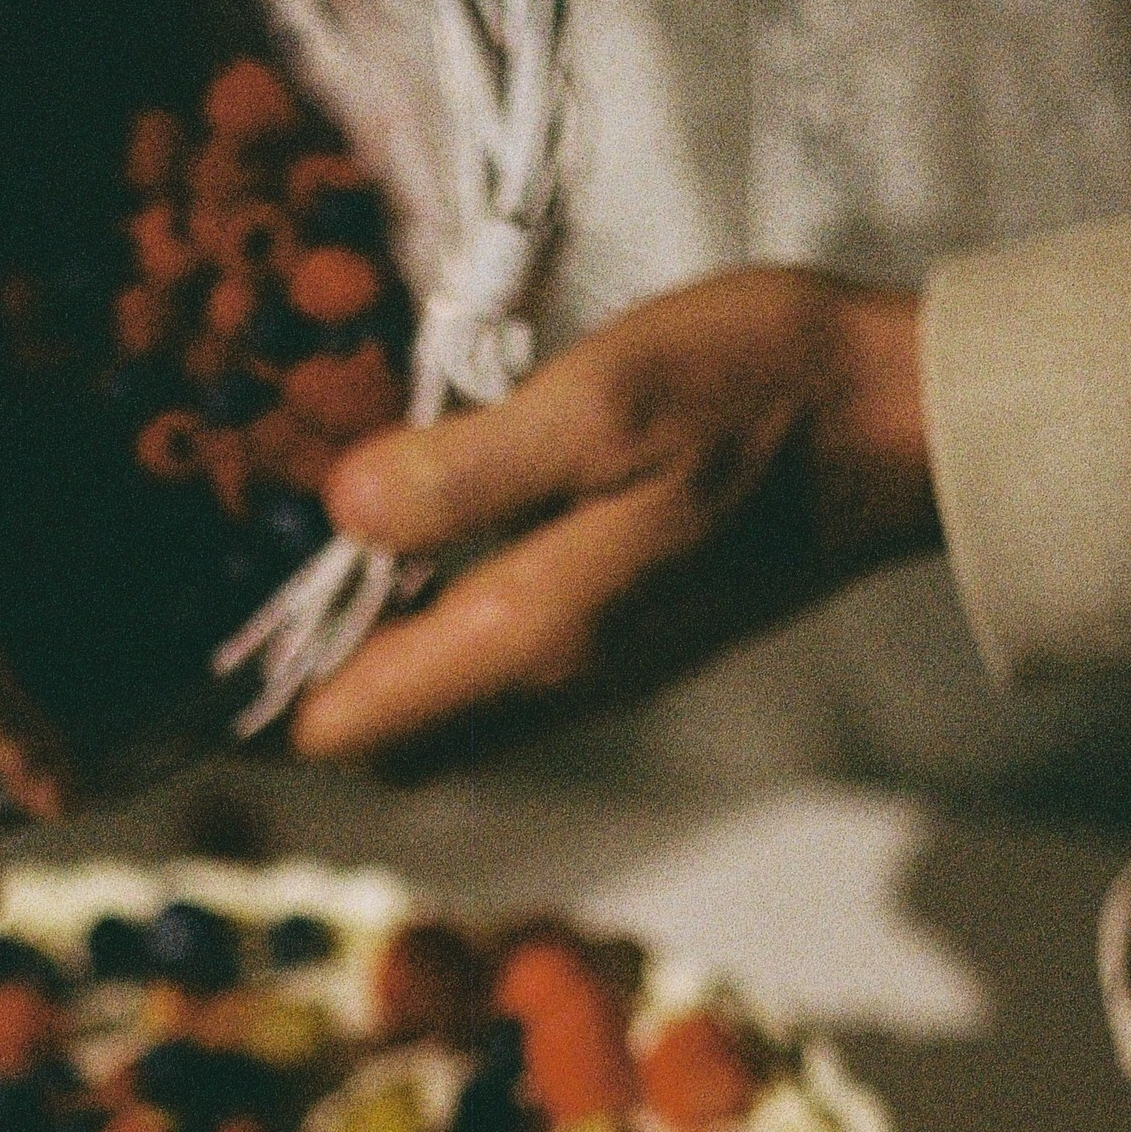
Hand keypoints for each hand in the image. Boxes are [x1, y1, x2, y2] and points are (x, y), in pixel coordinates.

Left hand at [291, 270, 937, 760]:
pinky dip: (452, 619)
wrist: (910, 422)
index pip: (354, 729)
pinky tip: (439, 527)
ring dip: (388, 646)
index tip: (220, 604)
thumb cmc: (762, 393)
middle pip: (392, 737)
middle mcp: (558, 680)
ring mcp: (603, 665)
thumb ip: (467, 471)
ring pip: (451, 704)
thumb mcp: (601, 402)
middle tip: (269, 565)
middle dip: (321, 676)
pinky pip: (507, 661)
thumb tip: (343, 514)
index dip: (271, 687)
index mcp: (532, 634)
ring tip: (336, 536)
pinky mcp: (637, 630)